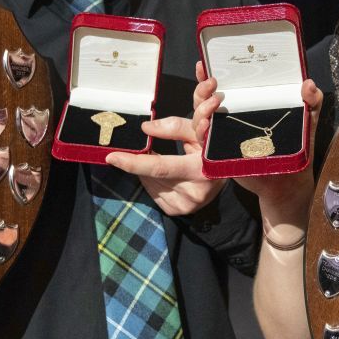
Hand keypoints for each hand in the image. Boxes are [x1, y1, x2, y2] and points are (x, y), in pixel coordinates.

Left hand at [104, 113, 223, 215]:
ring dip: (148, 170)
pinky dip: (153, 180)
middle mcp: (193, 192)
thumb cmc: (212, 148)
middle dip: (142, 160)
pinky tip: (168, 175)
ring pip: (149, 182)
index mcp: (200, 170)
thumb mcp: (200, 132)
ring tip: (168, 161)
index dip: (134, 162)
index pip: (159, 167)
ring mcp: (185, 205)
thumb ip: (175, 127)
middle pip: (150, 174)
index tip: (112, 156)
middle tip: (148, 148)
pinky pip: (152, 192)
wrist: (226, 177)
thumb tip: (145, 127)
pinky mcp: (177, 211)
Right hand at [192, 71, 322, 209]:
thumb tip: (308, 83)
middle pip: (204, 99)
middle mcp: (230, 117)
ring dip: (201, 108)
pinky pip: (205, 140)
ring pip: (200, 118)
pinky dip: (202, 131)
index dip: (208, 76)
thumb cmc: (299, 148)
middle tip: (212, 82)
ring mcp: (223, 135)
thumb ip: (311, 100)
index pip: (224, 86)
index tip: (203, 64)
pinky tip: (208, 125)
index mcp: (247, 104)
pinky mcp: (220, 152)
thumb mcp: (307, 119)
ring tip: (214, 102)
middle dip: (202, 89)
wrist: (290, 182)